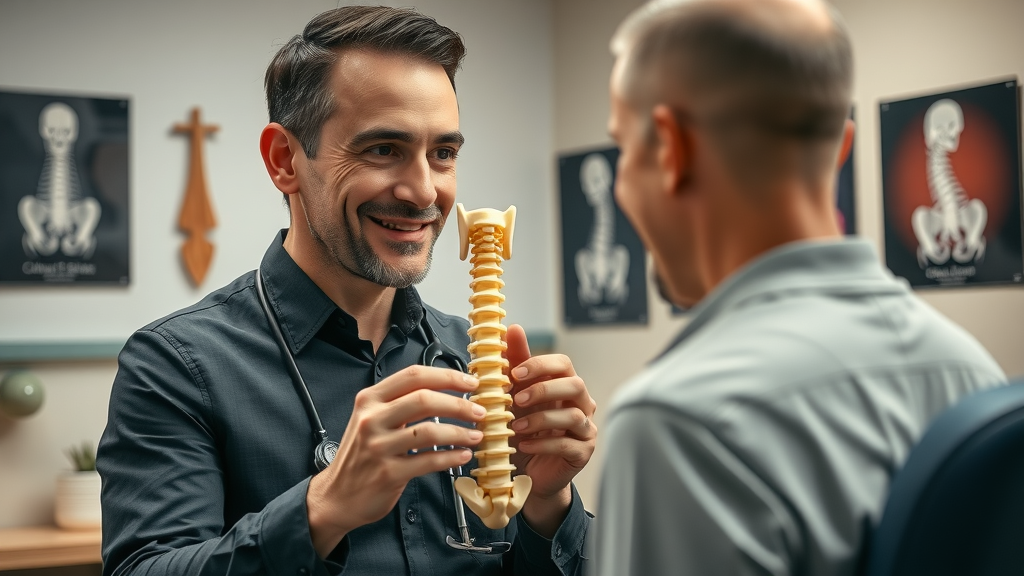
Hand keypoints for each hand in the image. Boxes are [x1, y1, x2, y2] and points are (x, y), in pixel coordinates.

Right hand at [305, 366, 484, 557]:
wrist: (337, 495)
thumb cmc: (362, 455)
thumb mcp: (372, 419)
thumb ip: (402, 403)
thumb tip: (447, 391)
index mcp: (370, 399)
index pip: (414, 376)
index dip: (447, 377)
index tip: (470, 383)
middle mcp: (371, 419)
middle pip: (424, 399)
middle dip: (459, 404)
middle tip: (479, 411)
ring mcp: (378, 447)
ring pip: (429, 431)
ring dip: (459, 432)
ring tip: (475, 435)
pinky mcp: (389, 473)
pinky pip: (429, 461)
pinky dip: (452, 458)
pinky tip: (463, 456)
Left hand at [506, 324, 596, 536]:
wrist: (530, 472)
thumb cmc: (526, 430)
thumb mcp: (515, 397)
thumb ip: (516, 364)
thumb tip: (513, 329)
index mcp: (565, 387)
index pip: (564, 364)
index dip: (541, 365)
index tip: (515, 372)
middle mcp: (581, 405)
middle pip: (576, 385)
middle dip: (544, 389)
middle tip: (517, 398)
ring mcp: (585, 430)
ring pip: (575, 416)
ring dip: (542, 419)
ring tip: (517, 427)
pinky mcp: (582, 453)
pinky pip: (568, 445)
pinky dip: (543, 444)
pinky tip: (524, 444)